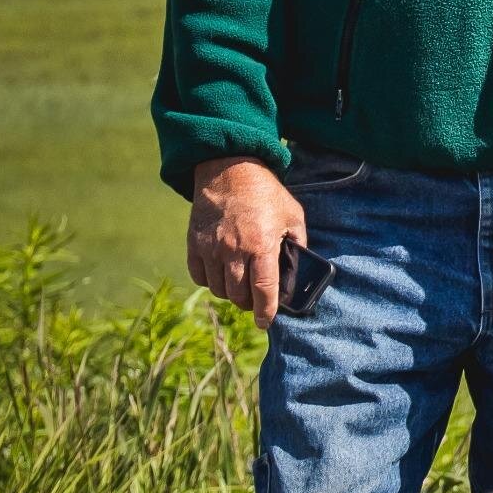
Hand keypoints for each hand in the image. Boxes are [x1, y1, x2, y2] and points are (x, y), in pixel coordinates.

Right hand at [187, 157, 303, 329]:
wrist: (229, 170)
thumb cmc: (266, 193)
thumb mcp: (293, 215)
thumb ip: (298, 244)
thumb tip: (298, 270)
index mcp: (262, 244)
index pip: (263, 289)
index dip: (265, 311)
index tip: (265, 323)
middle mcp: (234, 250)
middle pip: (238, 295)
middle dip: (249, 303)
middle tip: (256, 299)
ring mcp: (211, 248)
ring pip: (218, 289)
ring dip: (230, 293)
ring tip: (240, 284)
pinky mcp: (194, 245)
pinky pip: (199, 277)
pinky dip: (210, 281)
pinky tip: (221, 273)